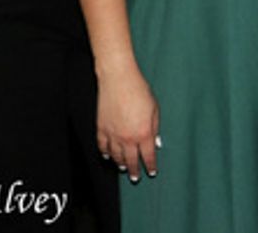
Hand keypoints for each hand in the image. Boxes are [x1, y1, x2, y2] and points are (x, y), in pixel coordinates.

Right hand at [96, 64, 159, 181]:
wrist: (118, 79)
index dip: (150, 165)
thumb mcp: (154, 109)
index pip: (148, 156)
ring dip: (120, 164)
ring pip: (116, 156)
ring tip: (123, 168)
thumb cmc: (139, 90)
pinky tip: (107, 156)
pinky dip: (105, 153)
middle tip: (135, 177)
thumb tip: (156, 142)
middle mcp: (128, 138)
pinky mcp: (101, 128)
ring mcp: (113, 135)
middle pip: (131, 160)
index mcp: (144, 133)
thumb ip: (155, 127)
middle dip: (134, 170)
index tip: (151, 172)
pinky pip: (102, 146)